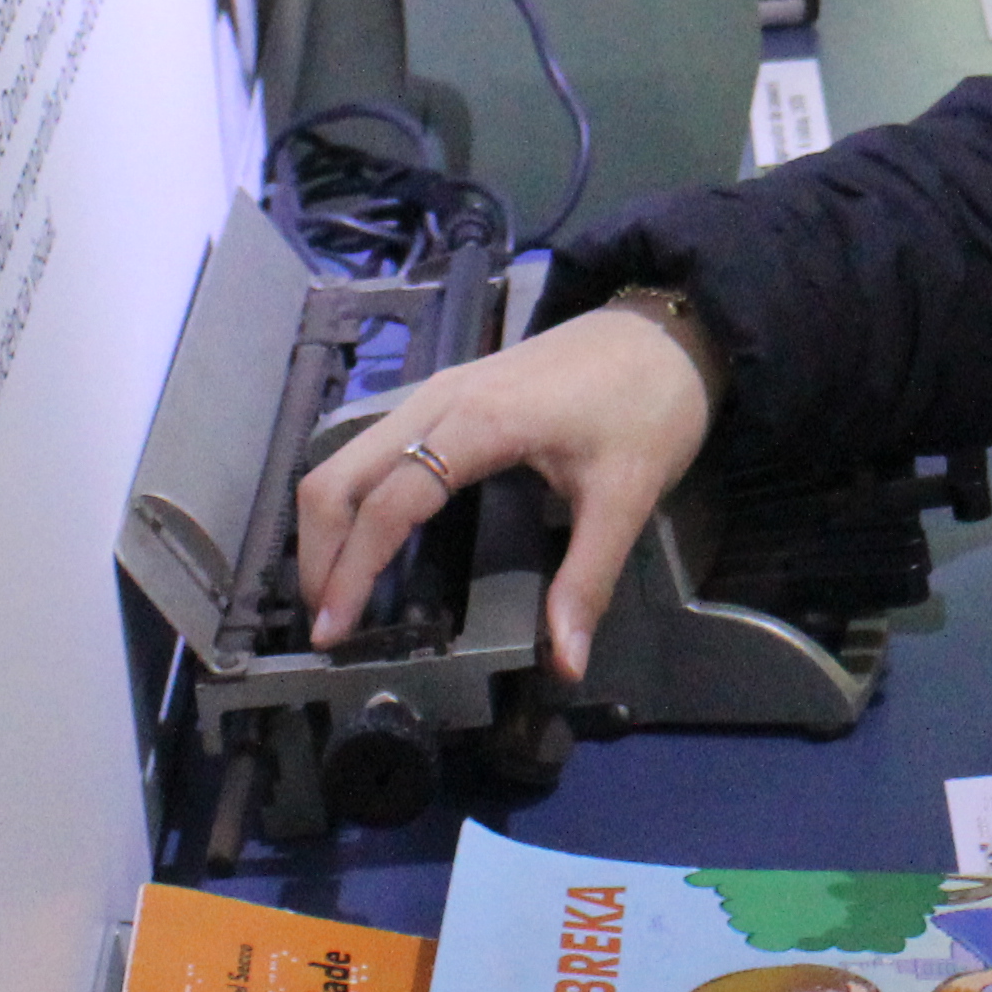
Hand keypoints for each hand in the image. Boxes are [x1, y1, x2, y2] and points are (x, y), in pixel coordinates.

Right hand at [292, 302, 717, 667]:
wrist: (671, 329)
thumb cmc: (651, 404)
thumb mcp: (627, 496)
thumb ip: (587, 580)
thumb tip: (566, 662)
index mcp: (475, 423)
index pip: (386, 506)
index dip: (352, 573)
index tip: (332, 633)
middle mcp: (438, 400)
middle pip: (338, 475)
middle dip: (319, 552)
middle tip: (327, 622)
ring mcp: (438, 390)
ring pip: (347, 455)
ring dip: (330, 523)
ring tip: (339, 592)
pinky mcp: (448, 391)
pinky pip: (374, 444)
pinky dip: (354, 496)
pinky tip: (371, 541)